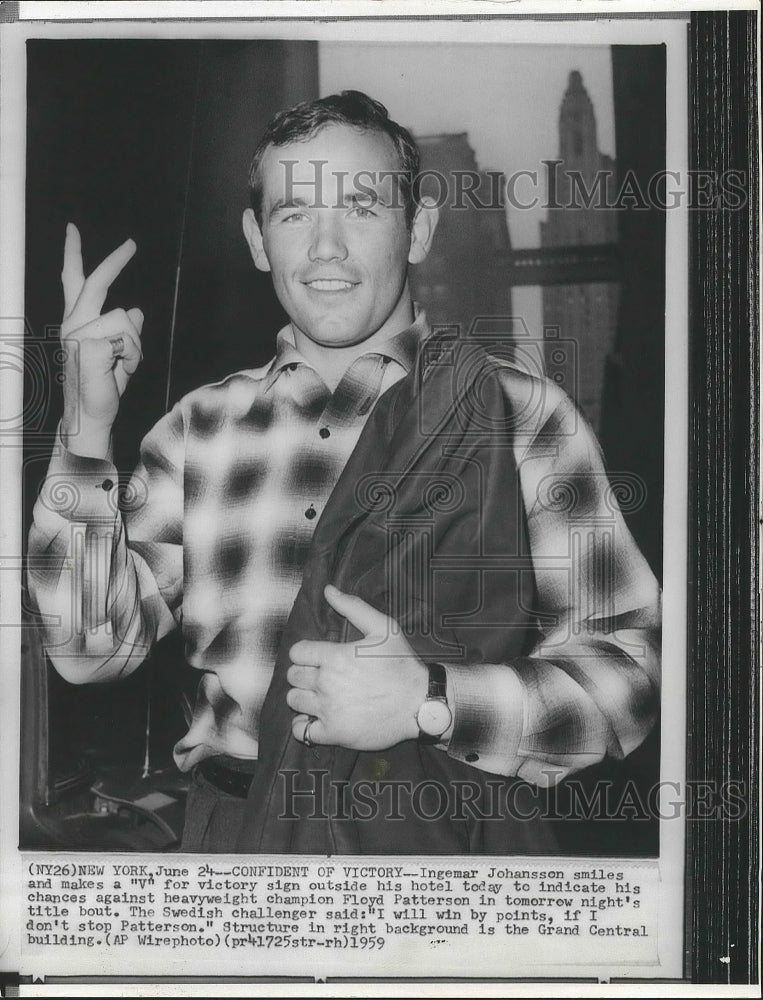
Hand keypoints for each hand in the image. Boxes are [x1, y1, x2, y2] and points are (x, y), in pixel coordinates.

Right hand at [60, 223, 143, 456]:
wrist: (92, 413)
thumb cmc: (102, 386)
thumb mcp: (118, 354)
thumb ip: (123, 332)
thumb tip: (135, 311)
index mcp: (76, 321)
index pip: (73, 282)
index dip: (73, 254)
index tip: (72, 230)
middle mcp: (73, 323)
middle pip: (96, 283)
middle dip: (115, 261)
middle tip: (132, 243)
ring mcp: (78, 333)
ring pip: (123, 318)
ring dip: (134, 345)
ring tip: (122, 366)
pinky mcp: (89, 345)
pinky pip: (128, 337)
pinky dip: (133, 356)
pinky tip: (120, 371)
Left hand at [286, 584, 428, 750]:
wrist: (419, 703)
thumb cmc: (402, 664)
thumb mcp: (383, 628)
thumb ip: (353, 607)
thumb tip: (328, 590)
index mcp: (334, 657)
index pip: (297, 652)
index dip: (305, 653)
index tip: (317, 658)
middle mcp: (326, 683)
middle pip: (293, 676)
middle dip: (303, 673)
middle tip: (320, 676)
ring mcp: (329, 709)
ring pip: (294, 700)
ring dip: (303, 696)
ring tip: (320, 695)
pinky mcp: (334, 733)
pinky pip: (303, 731)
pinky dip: (304, 725)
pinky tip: (315, 718)